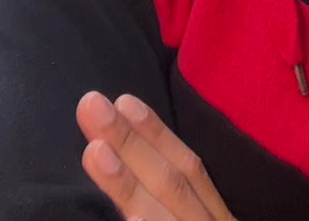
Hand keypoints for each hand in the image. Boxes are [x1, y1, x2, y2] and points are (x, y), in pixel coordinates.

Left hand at [77, 90, 236, 220]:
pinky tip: (129, 219)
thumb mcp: (201, 215)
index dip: (156, 133)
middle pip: (175, 182)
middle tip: (91, 105)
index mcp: (216, 215)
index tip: (123, 100)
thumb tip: (134, 152)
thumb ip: (177, 200)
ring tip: (94, 151)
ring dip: (129, 184)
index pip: (189, 168)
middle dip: (132, 143)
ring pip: (166, 215)